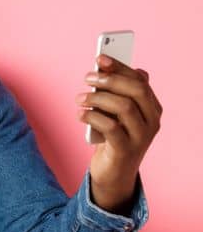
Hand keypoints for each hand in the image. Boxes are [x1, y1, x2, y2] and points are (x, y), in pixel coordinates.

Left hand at [78, 54, 161, 213]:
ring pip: (124, 107)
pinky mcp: (126, 150)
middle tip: (87, 77)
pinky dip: (93, 117)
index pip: (140, 81)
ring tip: (79, 98)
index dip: (120, 67)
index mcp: (152, 108)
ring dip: (97, 98)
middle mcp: (152, 121)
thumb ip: (115, 93)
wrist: (114, 173)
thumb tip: (107, 67)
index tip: (100, 58)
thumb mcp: (115, 113)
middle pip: (136, 91)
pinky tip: (81, 114)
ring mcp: (141, 137)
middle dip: (110, 80)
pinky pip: (111, 127)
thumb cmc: (113, 137)